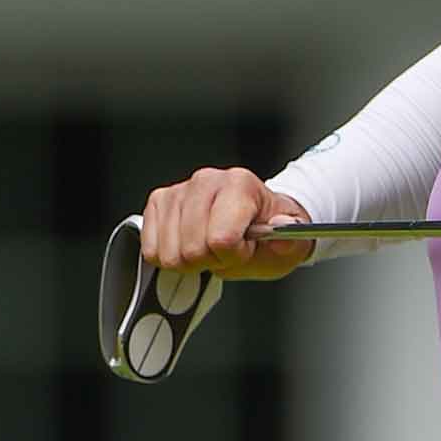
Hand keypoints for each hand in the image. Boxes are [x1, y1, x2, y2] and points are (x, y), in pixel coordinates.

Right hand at [140, 166, 313, 280]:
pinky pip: (151, 249)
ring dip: (190, 260)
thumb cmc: (268, 231)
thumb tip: (282, 226)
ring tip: (209, 245)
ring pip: (169, 252)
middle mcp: (207, 180)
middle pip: (192, 249)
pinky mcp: (158, 202)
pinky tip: (189, 243)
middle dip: (211, 260)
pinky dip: (169, 256)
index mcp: (240, 185)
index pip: (221, 239)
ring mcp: (179, 190)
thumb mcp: (290, 241)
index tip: (244, 248)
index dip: (233, 255)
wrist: (256, 221)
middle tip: (226, 249)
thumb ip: (288, 238)